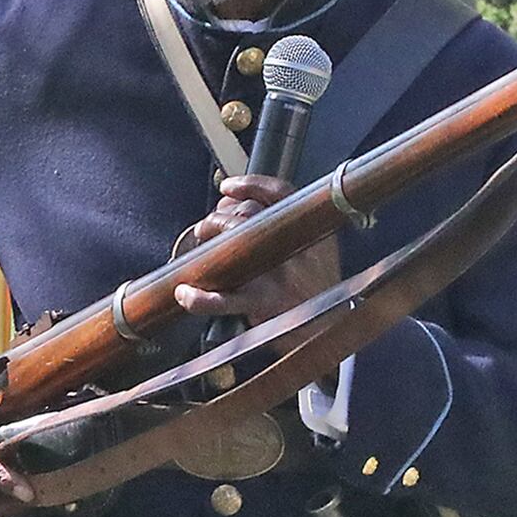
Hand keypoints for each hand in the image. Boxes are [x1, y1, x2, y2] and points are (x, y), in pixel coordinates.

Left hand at [174, 174, 340, 322]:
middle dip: (221, 215)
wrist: (331, 332)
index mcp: (312, 233)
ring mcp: (278, 278)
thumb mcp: (319, 252)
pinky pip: (224, 300)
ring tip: (200, 245)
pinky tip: (186, 293)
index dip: (250, 185)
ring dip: (210, 240)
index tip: (228, 187)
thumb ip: (293, 228)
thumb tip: (244, 206)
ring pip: (235, 244)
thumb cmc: (319, 292)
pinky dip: (200, 298)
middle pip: (251, 215)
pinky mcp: (262, 305)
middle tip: (209, 226)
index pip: (281, 194)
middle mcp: (296, 251)